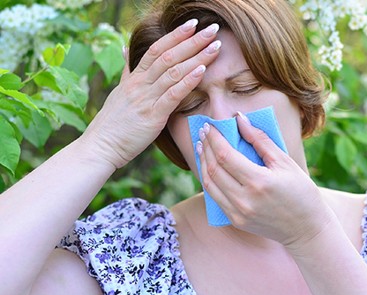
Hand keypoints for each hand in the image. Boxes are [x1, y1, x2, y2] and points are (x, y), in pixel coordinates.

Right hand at [81, 19, 220, 168]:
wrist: (101, 147)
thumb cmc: (113, 124)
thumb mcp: (119, 92)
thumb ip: (127, 71)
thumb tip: (126, 49)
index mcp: (134, 78)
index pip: (156, 49)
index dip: (175, 35)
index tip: (193, 24)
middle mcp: (140, 84)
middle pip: (168, 55)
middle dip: (192, 41)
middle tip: (212, 29)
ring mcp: (146, 98)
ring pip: (173, 72)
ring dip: (197, 57)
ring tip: (215, 46)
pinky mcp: (152, 116)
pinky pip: (172, 95)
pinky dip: (187, 81)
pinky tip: (202, 71)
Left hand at [199, 113, 338, 247]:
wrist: (306, 228)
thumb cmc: (301, 191)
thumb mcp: (285, 162)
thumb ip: (261, 140)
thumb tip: (240, 120)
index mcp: (259, 182)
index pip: (226, 155)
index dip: (215, 139)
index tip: (210, 125)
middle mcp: (244, 200)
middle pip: (214, 168)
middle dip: (206, 147)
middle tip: (203, 132)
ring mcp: (238, 213)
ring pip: (210, 184)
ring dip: (203, 163)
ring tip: (202, 147)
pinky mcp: (236, 221)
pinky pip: (215, 198)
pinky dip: (209, 180)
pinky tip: (210, 167)